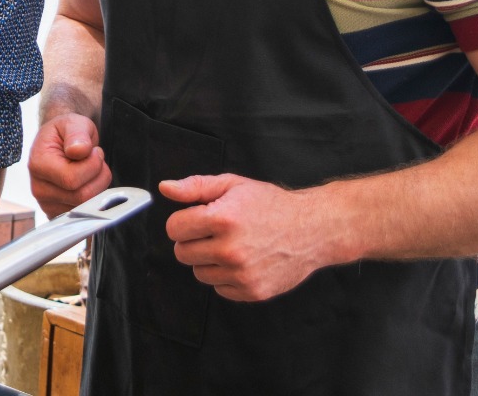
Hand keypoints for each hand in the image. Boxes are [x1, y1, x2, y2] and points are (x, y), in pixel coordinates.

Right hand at [28, 113, 110, 218]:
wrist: (60, 143)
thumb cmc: (66, 133)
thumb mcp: (72, 123)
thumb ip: (77, 134)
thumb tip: (78, 150)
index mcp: (38, 165)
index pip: (71, 179)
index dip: (92, 164)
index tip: (93, 150)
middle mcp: (38, 188)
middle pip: (81, 196)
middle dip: (98, 175)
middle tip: (95, 159)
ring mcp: (47, 204)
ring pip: (86, 206)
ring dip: (97, 186)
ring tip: (90, 169)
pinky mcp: (57, 214)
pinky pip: (84, 213)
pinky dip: (92, 198)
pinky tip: (86, 183)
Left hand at [162, 174, 327, 301]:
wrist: (312, 229)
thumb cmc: (271, 205)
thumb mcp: (233, 185)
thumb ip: (195, 187)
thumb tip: (165, 188)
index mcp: (222, 219)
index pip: (174, 228)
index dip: (183, 221)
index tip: (197, 218)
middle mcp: (230, 249)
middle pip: (182, 252)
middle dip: (193, 240)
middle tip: (215, 231)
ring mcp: (242, 274)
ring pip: (199, 273)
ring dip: (209, 260)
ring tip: (232, 245)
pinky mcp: (252, 291)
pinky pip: (219, 288)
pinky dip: (226, 276)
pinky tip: (244, 260)